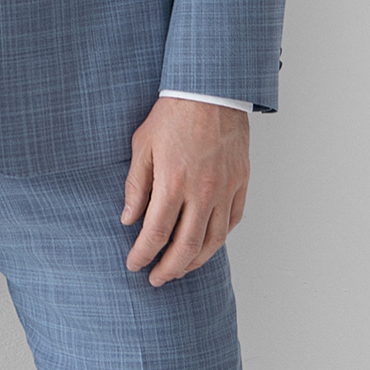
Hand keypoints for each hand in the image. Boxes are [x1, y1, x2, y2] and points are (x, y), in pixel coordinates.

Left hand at [122, 98, 249, 286]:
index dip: (142, 255)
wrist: (210, 90)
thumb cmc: (173, 113)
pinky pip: (232, 222)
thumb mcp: (142, 145)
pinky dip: (219, 239)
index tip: (134, 265)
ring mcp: (225, 190)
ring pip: (213, 242)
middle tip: (156, 279)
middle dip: (169, 269)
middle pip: (186, 248)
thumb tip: (128, 220)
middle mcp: (202, 192)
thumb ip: (136, 185)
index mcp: (173, 183)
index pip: (155, 234)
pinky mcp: (241, 183)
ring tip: (180, 269)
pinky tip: (206, 244)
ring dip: (195, 262)